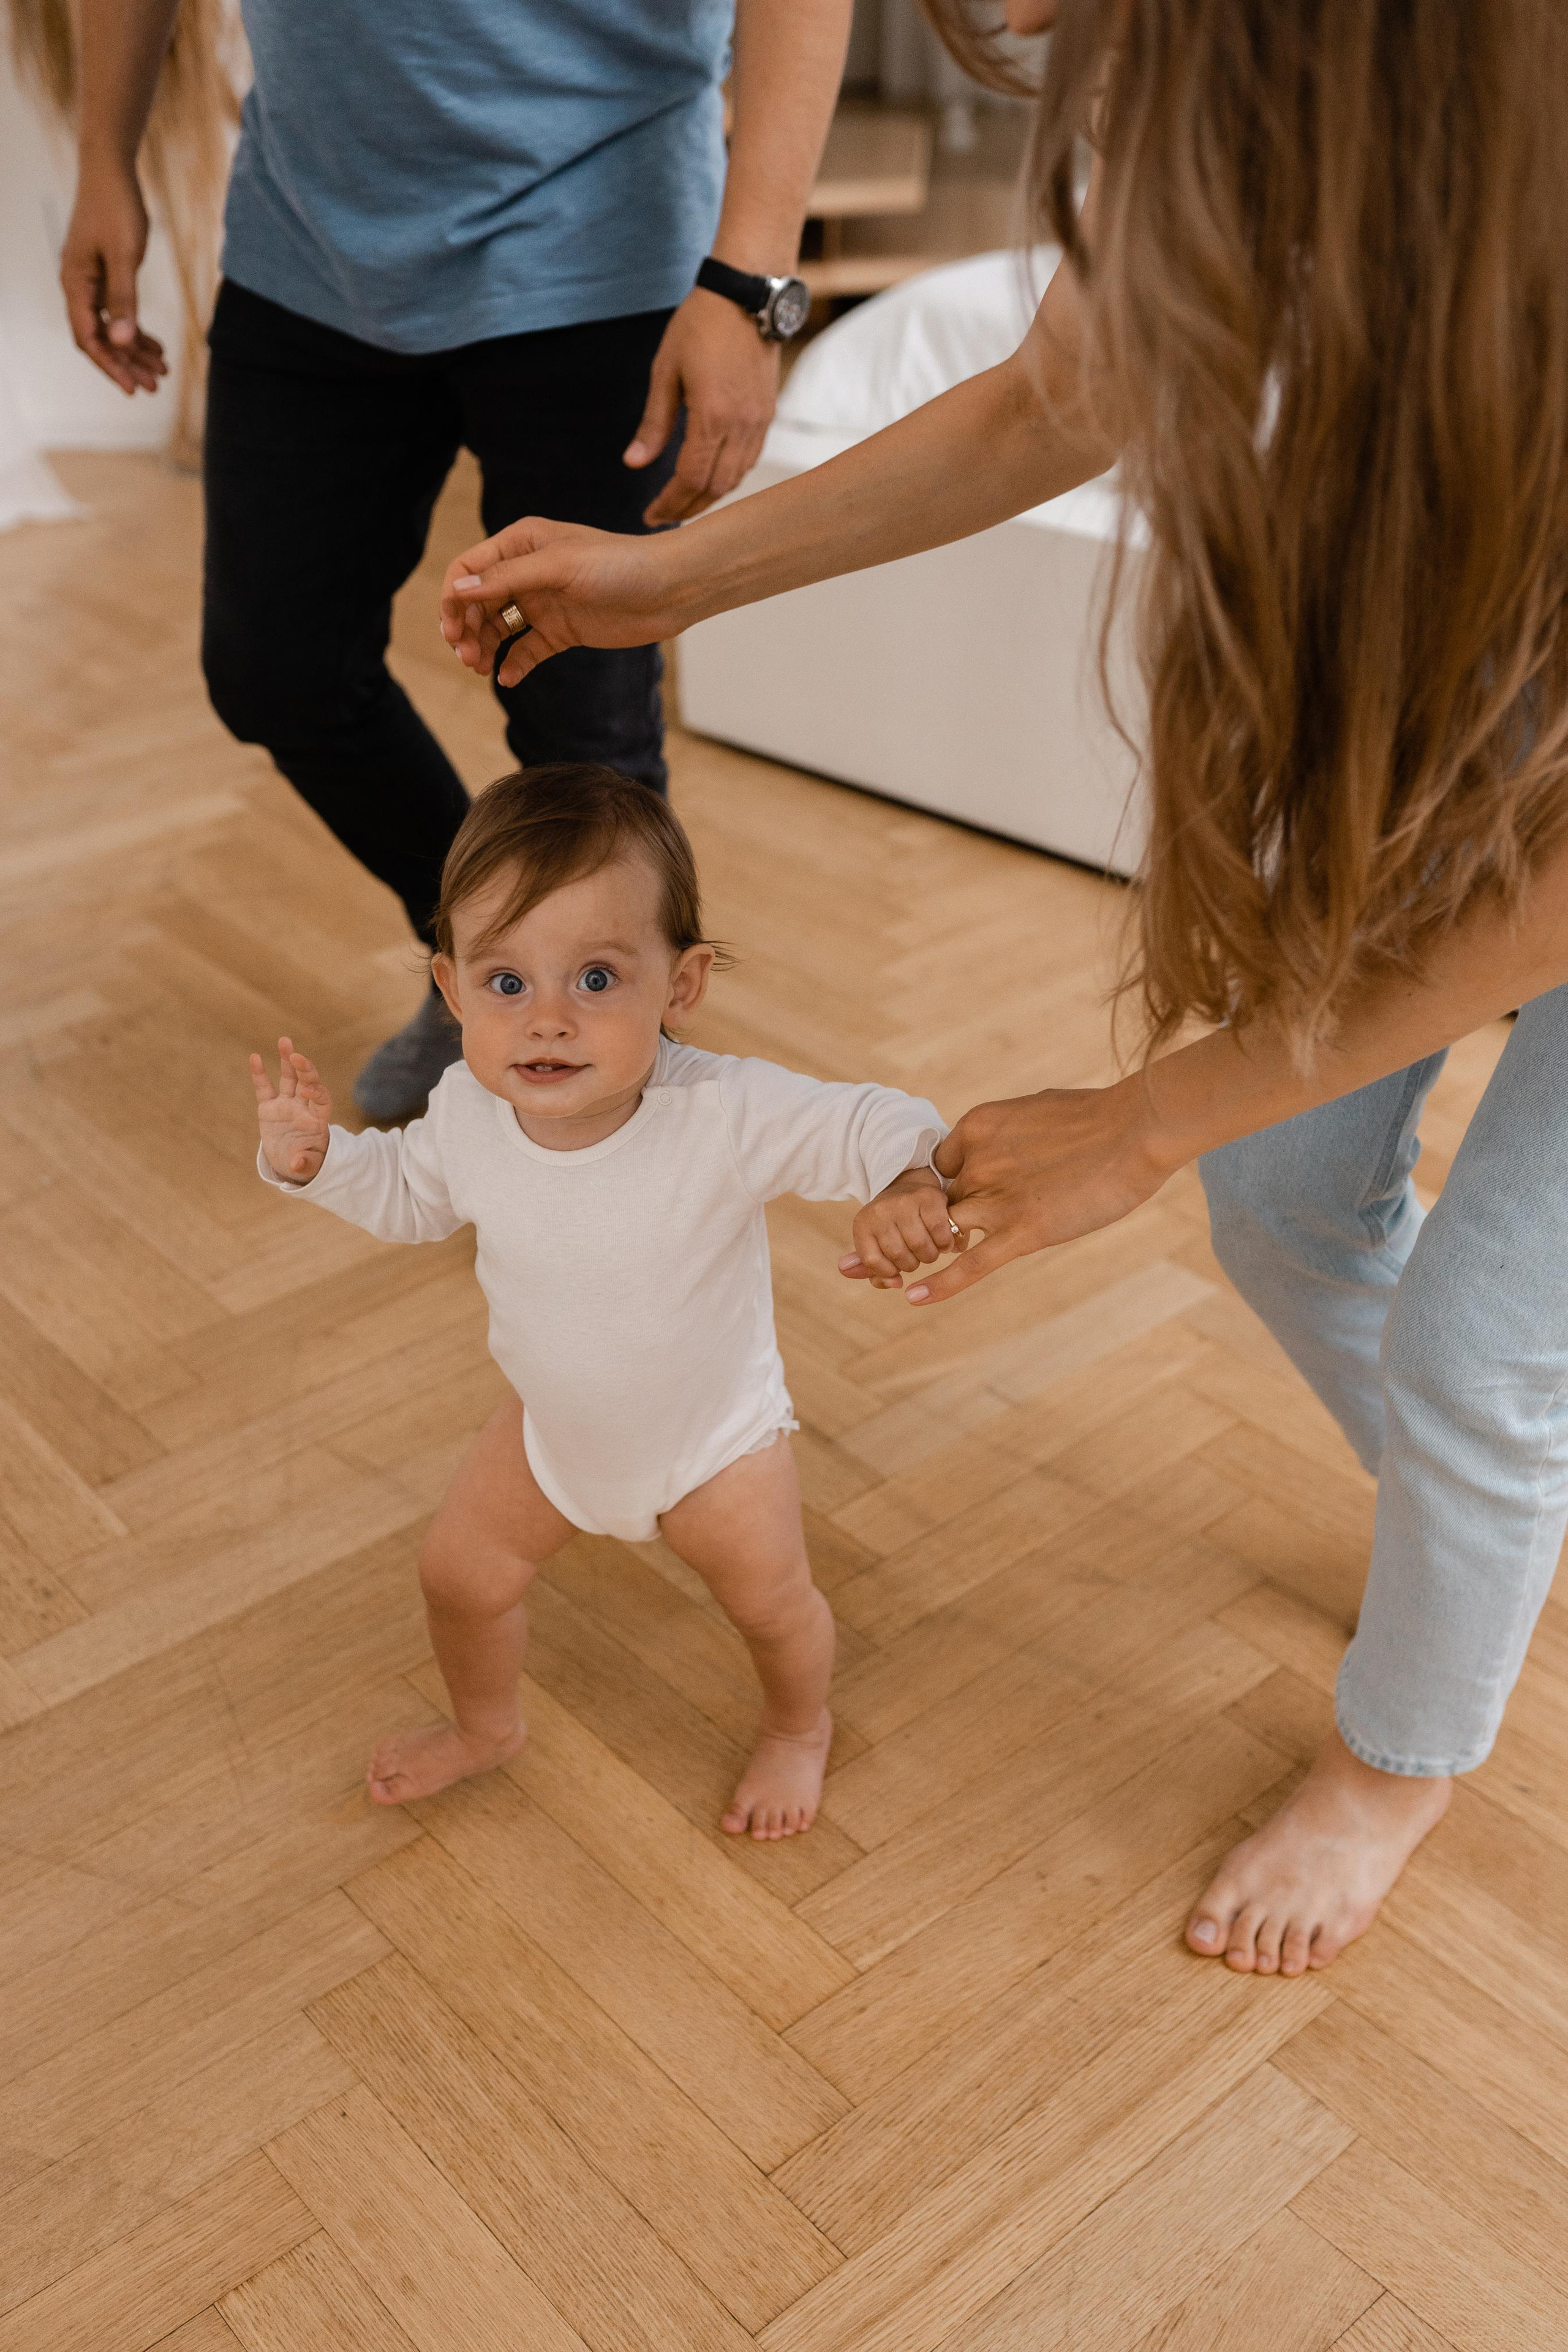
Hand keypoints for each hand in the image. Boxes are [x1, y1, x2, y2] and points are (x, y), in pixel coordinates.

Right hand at [60, 169, 167, 395]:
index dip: (111, 366)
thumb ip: (124, 299)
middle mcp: (78, 286)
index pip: (89, 338)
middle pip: (100, 338)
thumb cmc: (116, 207)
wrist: (110, 170)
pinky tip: (156, 345)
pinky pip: (118, 312)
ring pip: (111, 327)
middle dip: (127, 364)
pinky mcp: (104, 274)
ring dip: (135, 350)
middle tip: (156, 386)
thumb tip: (123, 341)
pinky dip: (136, 330)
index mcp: (75, 284)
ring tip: (162, 370)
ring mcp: (90, 281)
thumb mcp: (125, 256)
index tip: (133, 388)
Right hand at [251, 1037, 331, 1182]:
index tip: (307, 1092)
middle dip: (304, 1069)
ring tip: (285, 1041)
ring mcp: (286, 1104)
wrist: (290, 1161)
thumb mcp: (309, 1166)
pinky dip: (259, 1074)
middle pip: (308, 1082)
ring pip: (289, 1078)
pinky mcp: (268, 1108)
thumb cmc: (305, 1161)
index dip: (316, 1093)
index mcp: (317, 1119)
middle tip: (297, 1056)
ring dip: (287, 1060)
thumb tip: (297, 1164)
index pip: (321, 1099)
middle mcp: (303, 1106)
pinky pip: (264, 1089)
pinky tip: (255, 1057)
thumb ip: (305, 1163)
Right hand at [439, 517, 689, 688]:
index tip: (452, 629)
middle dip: (464, 628)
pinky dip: (513, 664)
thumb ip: (507, 578)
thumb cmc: (618, 564)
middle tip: (466, 656)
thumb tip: (458, 590)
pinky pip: (526, 650)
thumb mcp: (558, 566)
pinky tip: (505, 676)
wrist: (670, 589)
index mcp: (521, 543)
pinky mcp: (561, 631)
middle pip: (477, 602)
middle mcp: (527, 571)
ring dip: (483, 647)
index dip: (453, 598)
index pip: (469, 568)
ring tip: (480, 668)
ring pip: (497, 627)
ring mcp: (543, 603)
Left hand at [625, 287, 780, 524]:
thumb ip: (654, 423)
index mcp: (713, 417)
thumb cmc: (700, 325)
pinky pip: (749, 459)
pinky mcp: (767, 414)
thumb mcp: (665, 371)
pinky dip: (728, 477)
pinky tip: (710, 478)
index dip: (670, 503)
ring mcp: (760, 421)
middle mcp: (742, 425)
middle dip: (688, 508)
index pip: (690, 479)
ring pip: (736, 478)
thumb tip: (634, 463)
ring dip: (710, 496)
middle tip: (664, 516)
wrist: (747, 295)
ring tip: (685, 504)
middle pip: (716, 488)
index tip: (650, 515)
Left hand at [840, 1168, 965, 1290]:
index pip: (872, 1261)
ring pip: (921, 1247)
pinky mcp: (928, 1197)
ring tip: (930, 1249)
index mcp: (862, 1224)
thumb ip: (874, 1270)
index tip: (896, 1267)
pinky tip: (943, 1242)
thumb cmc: (893, 1226)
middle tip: (916, 1255)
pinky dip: (945, 1244)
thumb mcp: (876, 1245)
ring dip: (930, 1255)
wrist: (909, 1189)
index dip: (888, 1271)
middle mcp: (880, 1210)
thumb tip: (894, 1284)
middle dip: (912, 1263)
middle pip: (900, 1256)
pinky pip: (940, 1234)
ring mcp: (904, 1202)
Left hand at [905, 1080, 1176, 1306]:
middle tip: (966, 1222)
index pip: (942, 1164)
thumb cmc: (1097, 1116)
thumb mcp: (1038, 1110)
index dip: (954, 1182)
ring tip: (947, 1256)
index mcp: (977, 1126)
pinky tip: (914, 1298)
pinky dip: (941, 1283)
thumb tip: (1010, 1140)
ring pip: (947, 1230)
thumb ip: (1013, 1131)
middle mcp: (977, 1162)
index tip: (973, 1191)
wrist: (1136, 1130)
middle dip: (950, 1214)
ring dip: (942, 1245)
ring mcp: (997, 1199)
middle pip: (941, 1198)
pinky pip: (970, 1264)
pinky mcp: (1022, 1232)